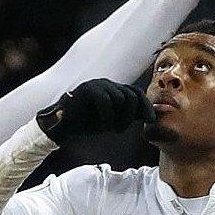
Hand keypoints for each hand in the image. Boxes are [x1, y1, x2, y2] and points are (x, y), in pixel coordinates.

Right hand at [36, 79, 154, 142]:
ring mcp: (97, 85)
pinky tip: (102, 126)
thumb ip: (129, 116)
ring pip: (120, 98)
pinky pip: (105, 100)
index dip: (146, 106)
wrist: (63, 126)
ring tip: (110, 129)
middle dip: (129, 115)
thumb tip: (152, 116)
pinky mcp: (86, 89)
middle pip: (131, 95)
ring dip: (117, 118)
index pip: (137, 92)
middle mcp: (107, 84)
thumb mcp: (114, 121)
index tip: (150, 120)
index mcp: (114, 89)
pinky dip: (107, 116)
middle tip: (120, 130)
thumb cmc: (87, 124)